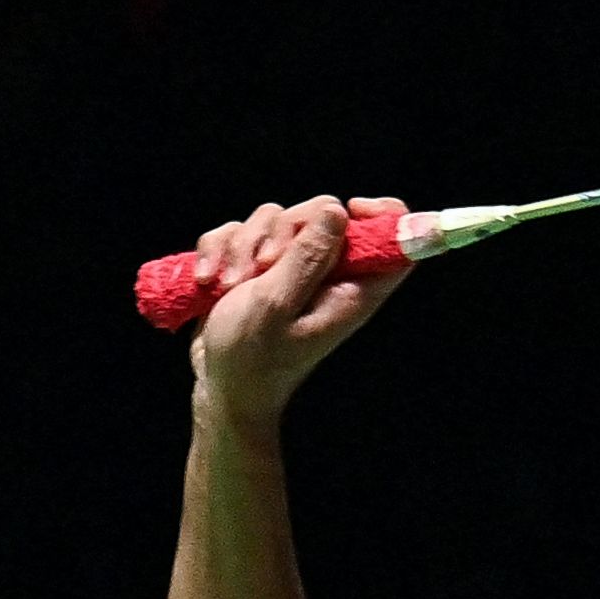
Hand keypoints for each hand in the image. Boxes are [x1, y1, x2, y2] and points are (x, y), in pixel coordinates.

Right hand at [186, 195, 409, 428]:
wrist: (219, 389)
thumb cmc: (252, 359)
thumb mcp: (277, 304)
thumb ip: (308, 256)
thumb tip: (338, 211)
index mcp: (351, 290)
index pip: (391, 240)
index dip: (382, 214)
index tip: (350, 208)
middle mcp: (326, 275)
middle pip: (321, 214)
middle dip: (282, 230)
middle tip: (263, 266)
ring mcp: (290, 269)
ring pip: (274, 219)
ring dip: (242, 246)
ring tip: (228, 285)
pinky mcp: (256, 268)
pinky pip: (241, 232)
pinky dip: (220, 250)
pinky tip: (208, 280)